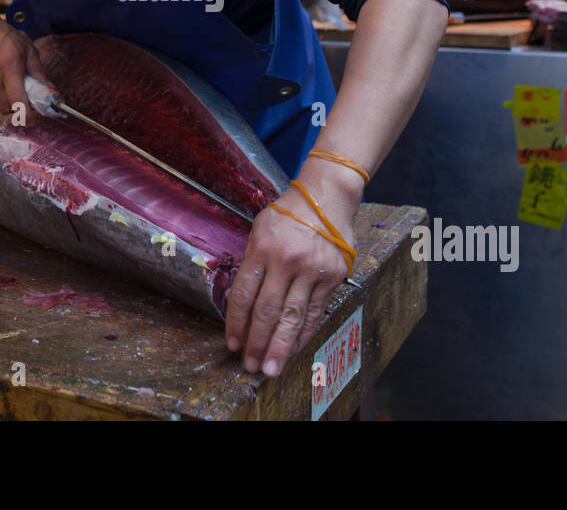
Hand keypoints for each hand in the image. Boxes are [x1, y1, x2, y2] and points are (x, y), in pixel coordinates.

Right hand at [0, 17, 52, 115]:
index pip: (17, 100)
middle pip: (8, 108)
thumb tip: (48, 89)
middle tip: (24, 96)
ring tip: (9, 85)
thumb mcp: (27, 49)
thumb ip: (38, 71)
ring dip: (6, 102)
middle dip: (18, 107)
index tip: (32, 120)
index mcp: (8, 67)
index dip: (26, 114)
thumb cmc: (1, 36)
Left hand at [225, 169, 359, 377]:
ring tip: (271, 368)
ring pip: (294, 316)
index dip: (236, 323)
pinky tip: (295, 348)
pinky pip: (316, 311)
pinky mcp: (334, 276)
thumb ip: (252, 264)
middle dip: (258, 342)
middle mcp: (287, 260)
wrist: (327, 197)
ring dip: (281, 346)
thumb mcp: (259, 229)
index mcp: (262, 248)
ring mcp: (313, 269)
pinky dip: (305, 333)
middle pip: (268, 310)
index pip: (244, 294)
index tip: (232, 344)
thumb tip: (242, 305)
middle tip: (251, 367)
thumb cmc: (287, 214)